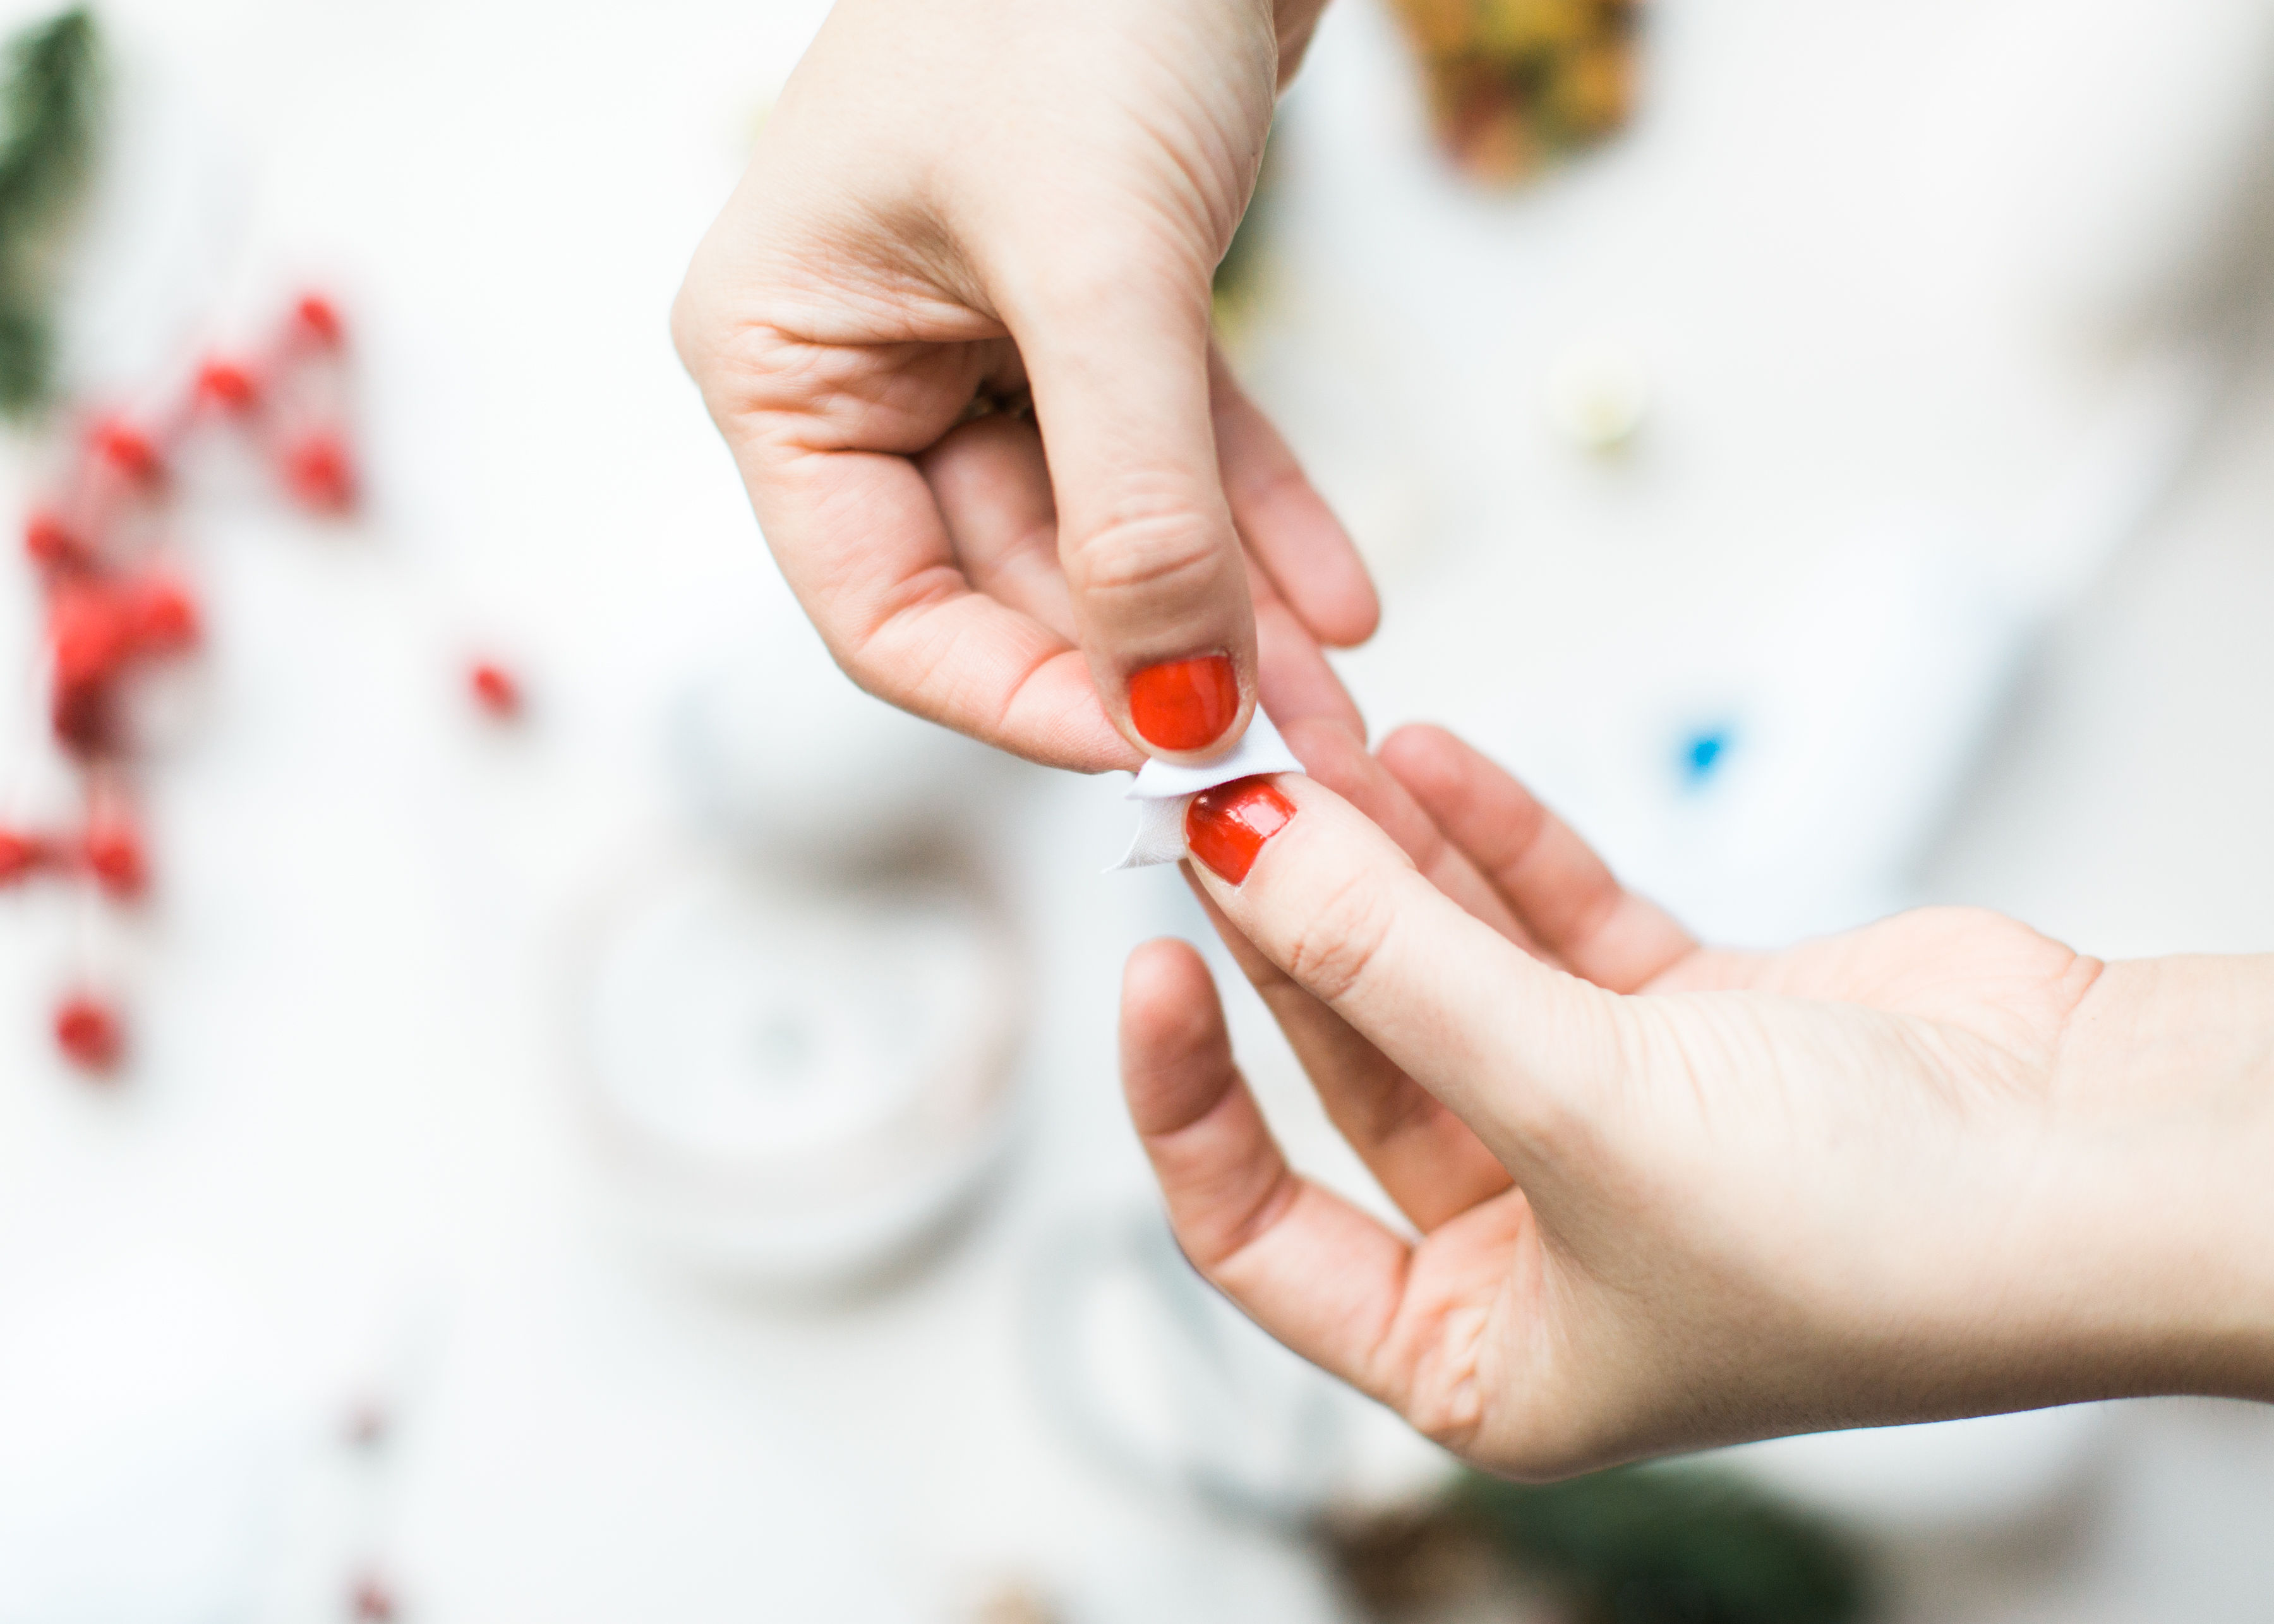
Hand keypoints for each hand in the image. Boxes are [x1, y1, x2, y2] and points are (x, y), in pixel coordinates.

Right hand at [674, 0, 1373, 772]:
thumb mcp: (1091, 267)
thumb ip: (1130, 504)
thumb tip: (1177, 701)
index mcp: (783, 363)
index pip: (885, 611)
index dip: (1022, 700)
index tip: (1160, 753)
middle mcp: (870, 365)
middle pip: (1010, 585)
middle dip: (1154, 672)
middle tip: (1284, 759)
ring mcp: (983, 341)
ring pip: (1106, 534)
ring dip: (1223, 620)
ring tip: (1337, 705)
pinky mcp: (1095, 308)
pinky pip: (1175, 454)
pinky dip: (1254, 520)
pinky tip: (1339, 597)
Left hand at [1121, 720, 2273, 1476]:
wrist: (2117, 1163)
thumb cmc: (1880, 1240)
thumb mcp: (1577, 1107)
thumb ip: (1395, 969)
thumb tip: (1245, 852)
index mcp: (1484, 1354)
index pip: (1258, 1233)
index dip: (1184, 1097)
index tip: (1151, 961)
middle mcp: (1537, 1249)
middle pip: (1353, 1065)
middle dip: (1286, 928)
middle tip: (1217, 796)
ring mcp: (1614, 1129)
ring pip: (1445, 975)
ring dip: (1379, 863)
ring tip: (1304, 745)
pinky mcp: (1694, 1032)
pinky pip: (1553, 927)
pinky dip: (1497, 847)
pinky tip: (1428, 761)